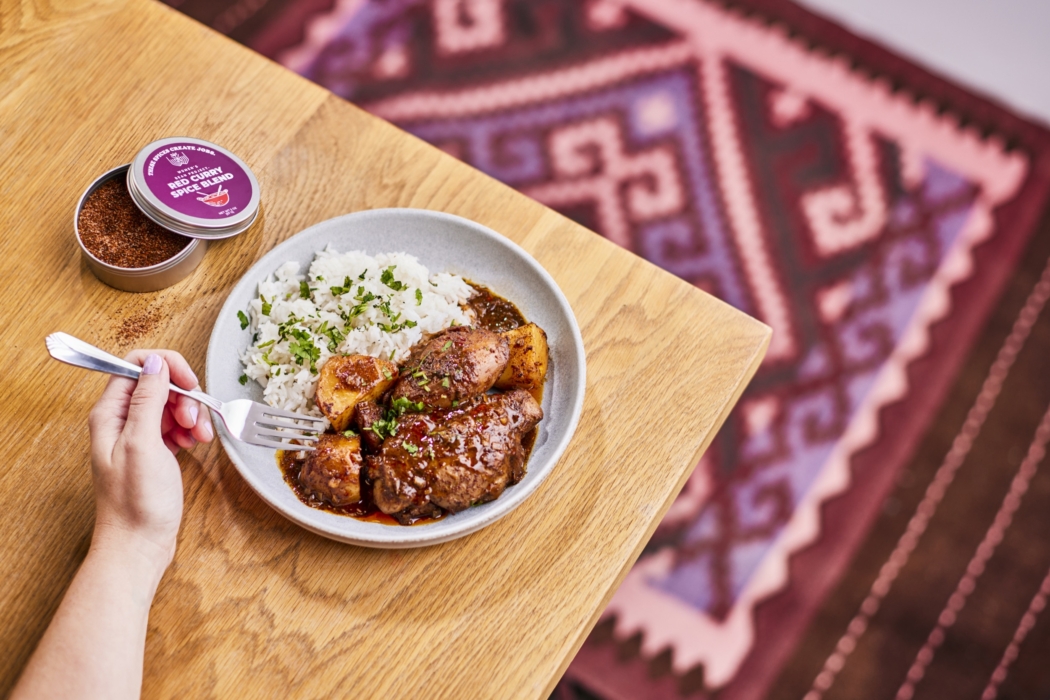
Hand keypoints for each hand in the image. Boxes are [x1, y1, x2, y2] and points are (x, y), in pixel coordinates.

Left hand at [87, 350, 213, 570]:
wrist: (138, 544)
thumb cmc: (135, 502)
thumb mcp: (142, 443)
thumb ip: (148, 399)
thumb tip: (154, 361)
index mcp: (111, 413)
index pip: (136, 365)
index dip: (167, 367)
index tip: (189, 384)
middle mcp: (122, 420)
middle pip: (158, 383)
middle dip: (184, 396)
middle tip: (194, 420)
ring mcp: (138, 435)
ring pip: (171, 404)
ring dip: (191, 414)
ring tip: (199, 437)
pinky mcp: (154, 450)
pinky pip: (175, 425)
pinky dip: (190, 429)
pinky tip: (194, 444)